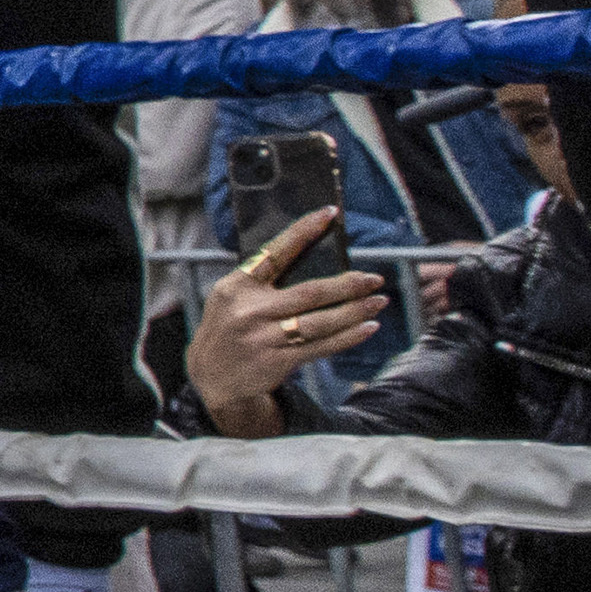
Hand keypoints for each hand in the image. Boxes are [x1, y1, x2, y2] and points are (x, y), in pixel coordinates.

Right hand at [184, 211, 391, 435]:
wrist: (212, 377)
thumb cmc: (231, 328)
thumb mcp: (234, 299)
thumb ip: (265, 282)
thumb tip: (319, 264)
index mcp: (237, 286)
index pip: (275, 252)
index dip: (303, 232)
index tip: (329, 215)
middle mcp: (249, 310)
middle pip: (309, 292)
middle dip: (347, 284)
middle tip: (374, 278)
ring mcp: (263, 338)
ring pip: (321, 321)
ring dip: (355, 311)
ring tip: (378, 301)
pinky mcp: (277, 361)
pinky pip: (321, 346)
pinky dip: (349, 337)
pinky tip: (368, 327)